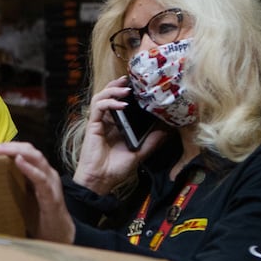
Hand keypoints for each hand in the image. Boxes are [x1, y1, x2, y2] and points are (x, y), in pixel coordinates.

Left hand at [0, 141, 74, 244]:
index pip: (24, 151)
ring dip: (16, 152)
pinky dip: (29, 169)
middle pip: (29, 150)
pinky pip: (41, 179)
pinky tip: (18, 161)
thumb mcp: (22, 197)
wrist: (58, 236)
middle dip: (8, 146)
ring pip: (36, 158)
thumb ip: (12, 186)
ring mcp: (51, 183)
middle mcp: (47, 174)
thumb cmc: (39, 218)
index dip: (7, 146)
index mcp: (40, 173)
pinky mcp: (51, 196)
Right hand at [76, 77, 169, 192]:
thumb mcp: (140, 153)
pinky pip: (98, 107)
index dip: (127, 93)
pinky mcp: (92, 126)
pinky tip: (121, 105)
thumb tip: (167, 130)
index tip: (140, 87)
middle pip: (108, 95)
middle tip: (130, 79)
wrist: (101, 181)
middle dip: (118, 84)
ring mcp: (99, 123)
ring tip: (126, 89)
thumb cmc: (115, 169)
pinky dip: (109, 103)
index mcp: (116, 126)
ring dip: (113, 90)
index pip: (120, 103)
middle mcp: (107, 122)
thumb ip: (151, 141)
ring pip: (101, 97)